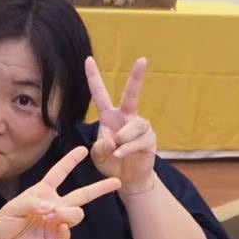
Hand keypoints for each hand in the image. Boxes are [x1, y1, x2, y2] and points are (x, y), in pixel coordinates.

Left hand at [0, 146, 120, 238]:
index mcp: (42, 192)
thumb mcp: (12, 207)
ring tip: (52, 215)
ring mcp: (57, 223)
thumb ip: (31, 202)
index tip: (83, 150)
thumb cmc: (4, 224)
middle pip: (82, 194)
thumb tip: (52, 206)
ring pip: (77, 213)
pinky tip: (58, 227)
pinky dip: (65, 230)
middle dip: (99, 188)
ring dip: (68, 212)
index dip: (70, 161)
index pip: (59, 173)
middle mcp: (54, 205)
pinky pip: (68, 233)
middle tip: (117, 181)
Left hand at [87, 57, 157, 194]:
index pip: (100, 94)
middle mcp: (127, 117)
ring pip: (133, 126)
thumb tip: (112, 140)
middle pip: (132, 94)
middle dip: (137, 77)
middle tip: (143, 59)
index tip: (88, 59)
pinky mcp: (150, 138)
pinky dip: (128, 149)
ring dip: (122, 139)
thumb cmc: (111, 162)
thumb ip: (99, 147)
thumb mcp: (98, 155)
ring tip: (116, 150)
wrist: (128, 178)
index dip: (93, 77)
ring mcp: (140, 126)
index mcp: (109, 116)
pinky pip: (139, 140)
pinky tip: (121, 154)